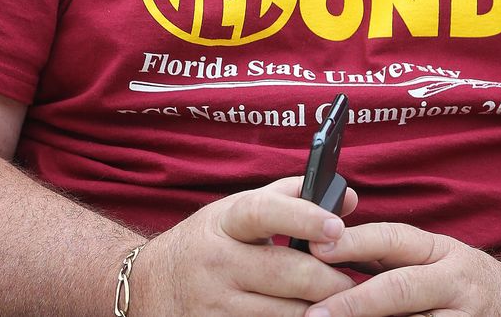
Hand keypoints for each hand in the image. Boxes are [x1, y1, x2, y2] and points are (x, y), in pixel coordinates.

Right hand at [142, 176, 358, 316]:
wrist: (146, 289)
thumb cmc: (206, 243)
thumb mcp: (235, 212)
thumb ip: (290, 198)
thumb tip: (348, 196)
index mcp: (224, 223)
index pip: (263, 212)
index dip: (302, 217)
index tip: (338, 226)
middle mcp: (217, 262)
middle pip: (284, 273)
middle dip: (328, 280)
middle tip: (354, 281)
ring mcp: (214, 305)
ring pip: (282, 314)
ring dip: (317, 311)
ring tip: (339, 306)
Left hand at [302, 223, 500, 316]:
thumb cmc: (462, 281)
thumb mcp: (435, 257)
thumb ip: (391, 255)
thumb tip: (330, 247)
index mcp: (442, 250)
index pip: (393, 239)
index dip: (355, 242)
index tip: (318, 248)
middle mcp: (455, 282)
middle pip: (398, 288)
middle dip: (353, 302)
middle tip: (316, 313)